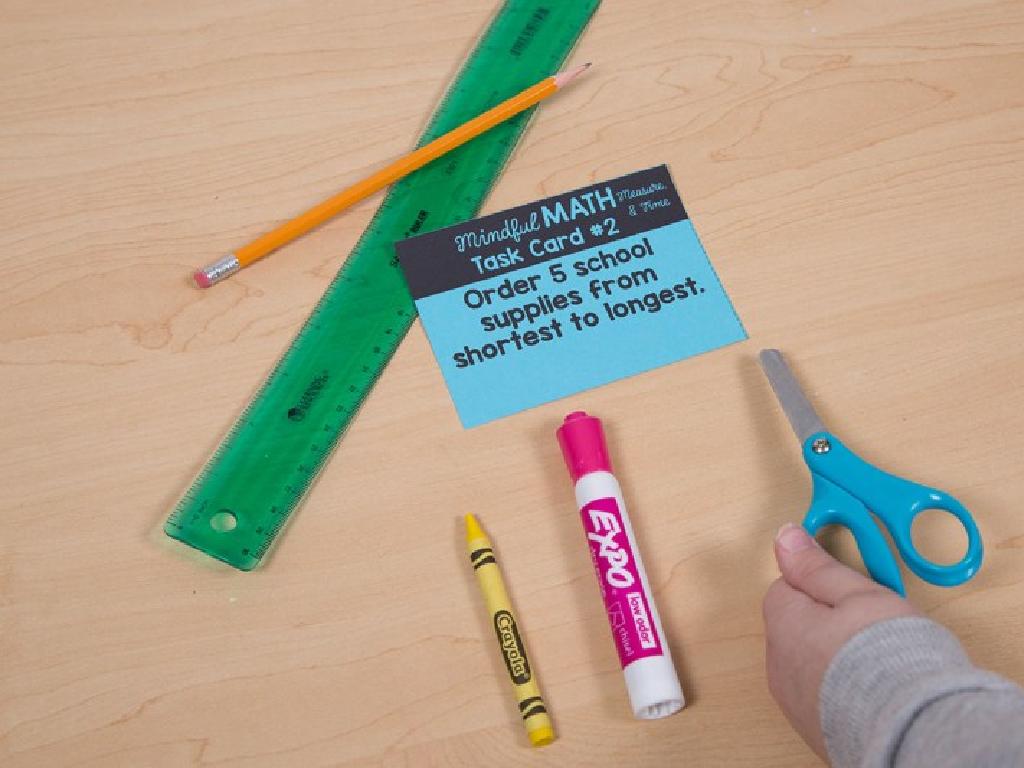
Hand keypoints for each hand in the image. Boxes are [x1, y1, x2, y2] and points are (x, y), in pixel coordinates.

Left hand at [763, 523, 917, 758]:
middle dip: (829, 619)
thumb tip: (786, 536)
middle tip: (871, 624)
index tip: (852, 588)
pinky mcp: (813, 726)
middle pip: (797, 624)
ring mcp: (793, 698)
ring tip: (877, 658)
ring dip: (835, 654)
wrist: (909, 729)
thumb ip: (818, 566)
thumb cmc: (885, 655)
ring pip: (809, 660)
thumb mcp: (857, 593)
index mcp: (783, 623)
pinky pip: (822, 693)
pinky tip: (872, 688)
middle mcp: (778, 663)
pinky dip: (841, 686)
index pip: (787, 586)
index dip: (821, 582)